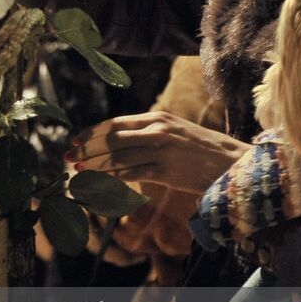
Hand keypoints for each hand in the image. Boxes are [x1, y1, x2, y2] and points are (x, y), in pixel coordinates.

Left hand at [68, 111, 246, 195]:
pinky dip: (113, 179)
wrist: (232, 163)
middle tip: (68, 157)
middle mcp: (158, 130)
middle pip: (112, 139)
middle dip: (87, 149)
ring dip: (95, 166)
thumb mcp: (175, 131)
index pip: (116, 123)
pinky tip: (101, 183)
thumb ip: (149, 133)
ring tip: (79, 171)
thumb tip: (120, 142)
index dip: (92, 132)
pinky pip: (132, 174)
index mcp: (158, 117)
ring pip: (119, 158)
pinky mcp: (166, 172)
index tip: (75, 140)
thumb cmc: (202, 150)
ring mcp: (162, 151)